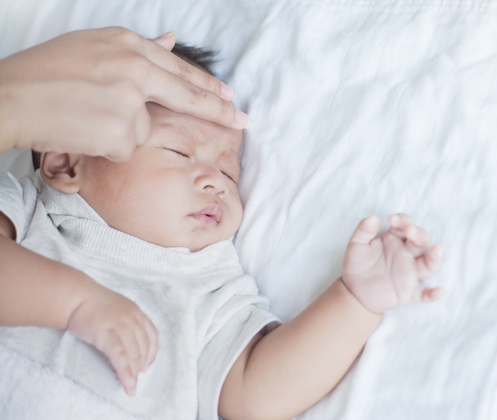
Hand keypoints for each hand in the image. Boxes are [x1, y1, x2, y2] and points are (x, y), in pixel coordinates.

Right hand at [0, 27, 247, 159]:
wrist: (7, 98)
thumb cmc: (40, 74)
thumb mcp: (89, 48)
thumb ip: (135, 50)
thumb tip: (172, 40)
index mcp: (126, 43)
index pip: (178, 66)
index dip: (206, 84)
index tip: (229, 95)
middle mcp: (135, 66)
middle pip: (187, 93)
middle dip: (218, 110)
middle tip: (243, 120)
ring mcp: (131, 97)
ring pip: (147, 128)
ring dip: (122, 131)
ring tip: (84, 117)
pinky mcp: (124, 128)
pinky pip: (128, 147)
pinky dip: (109, 147)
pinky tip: (83, 132)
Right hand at [67, 286, 157, 396]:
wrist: (76, 297)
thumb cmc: (92, 305)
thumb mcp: (117, 310)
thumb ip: (126, 323)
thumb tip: (128, 343)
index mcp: (137, 313)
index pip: (152, 336)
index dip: (151, 353)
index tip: (147, 365)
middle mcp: (133, 319)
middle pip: (143, 348)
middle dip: (140, 366)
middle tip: (134, 379)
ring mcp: (122, 327)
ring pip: (134, 355)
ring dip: (134, 373)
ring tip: (131, 386)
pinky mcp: (109, 334)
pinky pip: (121, 358)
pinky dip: (126, 372)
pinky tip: (127, 383)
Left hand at [341, 214, 444, 313]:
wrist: (355, 291)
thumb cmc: (359, 264)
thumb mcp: (356, 245)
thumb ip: (363, 231)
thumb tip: (373, 218)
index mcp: (395, 239)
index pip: (406, 225)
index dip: (403, 221)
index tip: (392, 220)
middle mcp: (407, 254)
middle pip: (421, 241)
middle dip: (418, 234)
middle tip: (410, 230)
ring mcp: (410, 273)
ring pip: (428, 264)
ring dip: (435, 257)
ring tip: (438, 249)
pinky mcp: (409, 292)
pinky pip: (423, 293)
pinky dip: (432, 293)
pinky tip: (440, 291)